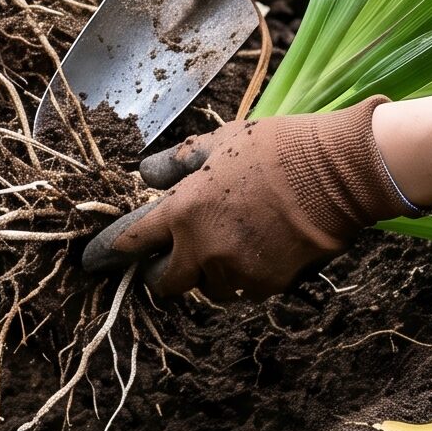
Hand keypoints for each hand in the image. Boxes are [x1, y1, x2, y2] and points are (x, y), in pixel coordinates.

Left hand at [81, 99, 402, 300]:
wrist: (338, 174)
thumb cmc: (276, 148)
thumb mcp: (219, 142)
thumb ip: (176, 163)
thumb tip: (144, 173)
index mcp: (184, 211)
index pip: (133, 241)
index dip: (109, 253)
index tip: (93, 261)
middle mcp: (203, 248)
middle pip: (165, 283)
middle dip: (162, 274)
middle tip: (172, 257)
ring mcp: (236, 271)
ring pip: (206, 288)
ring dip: (207, 273)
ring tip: (229, 240)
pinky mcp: (267, 286)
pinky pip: (241, 289)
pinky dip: (241, 275)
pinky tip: (258, 246)